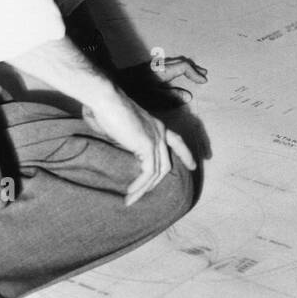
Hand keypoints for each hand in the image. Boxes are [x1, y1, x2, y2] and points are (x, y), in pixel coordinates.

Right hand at [84, 86, 196, 206]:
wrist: (104, 98)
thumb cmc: (103, 107)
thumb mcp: (117, 127)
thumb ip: (123, 139)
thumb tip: (118, 148)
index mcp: (155, 124)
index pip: (177, 141)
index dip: (185, 154)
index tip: (193, 165)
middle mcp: (160, 130)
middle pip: (167, 161)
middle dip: (160, 181)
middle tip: (145, 196)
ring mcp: (155, 138)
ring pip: (158, 171)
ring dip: (144, 188)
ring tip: (131, 199)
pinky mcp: (147, 145)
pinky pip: (149, 171)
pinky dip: (140, 184)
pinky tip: (130, 192)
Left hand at [119, 54, 207, 110]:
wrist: (112, 83)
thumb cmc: (132, 92)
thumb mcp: (153, 98)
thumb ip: (171, 97)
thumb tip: (189, 96)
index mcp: (162, 71)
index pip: (184, 67)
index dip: (195, 73)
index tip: (204, 81)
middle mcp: (158, 65)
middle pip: (180, 62)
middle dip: (193, 68)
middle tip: (203, 74)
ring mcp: (151, 66)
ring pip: (173, 62)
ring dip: (185, 68)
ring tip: (192, 74)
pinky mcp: (145, 69)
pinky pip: (167, 64)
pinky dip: (176, 68)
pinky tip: (174, 74)